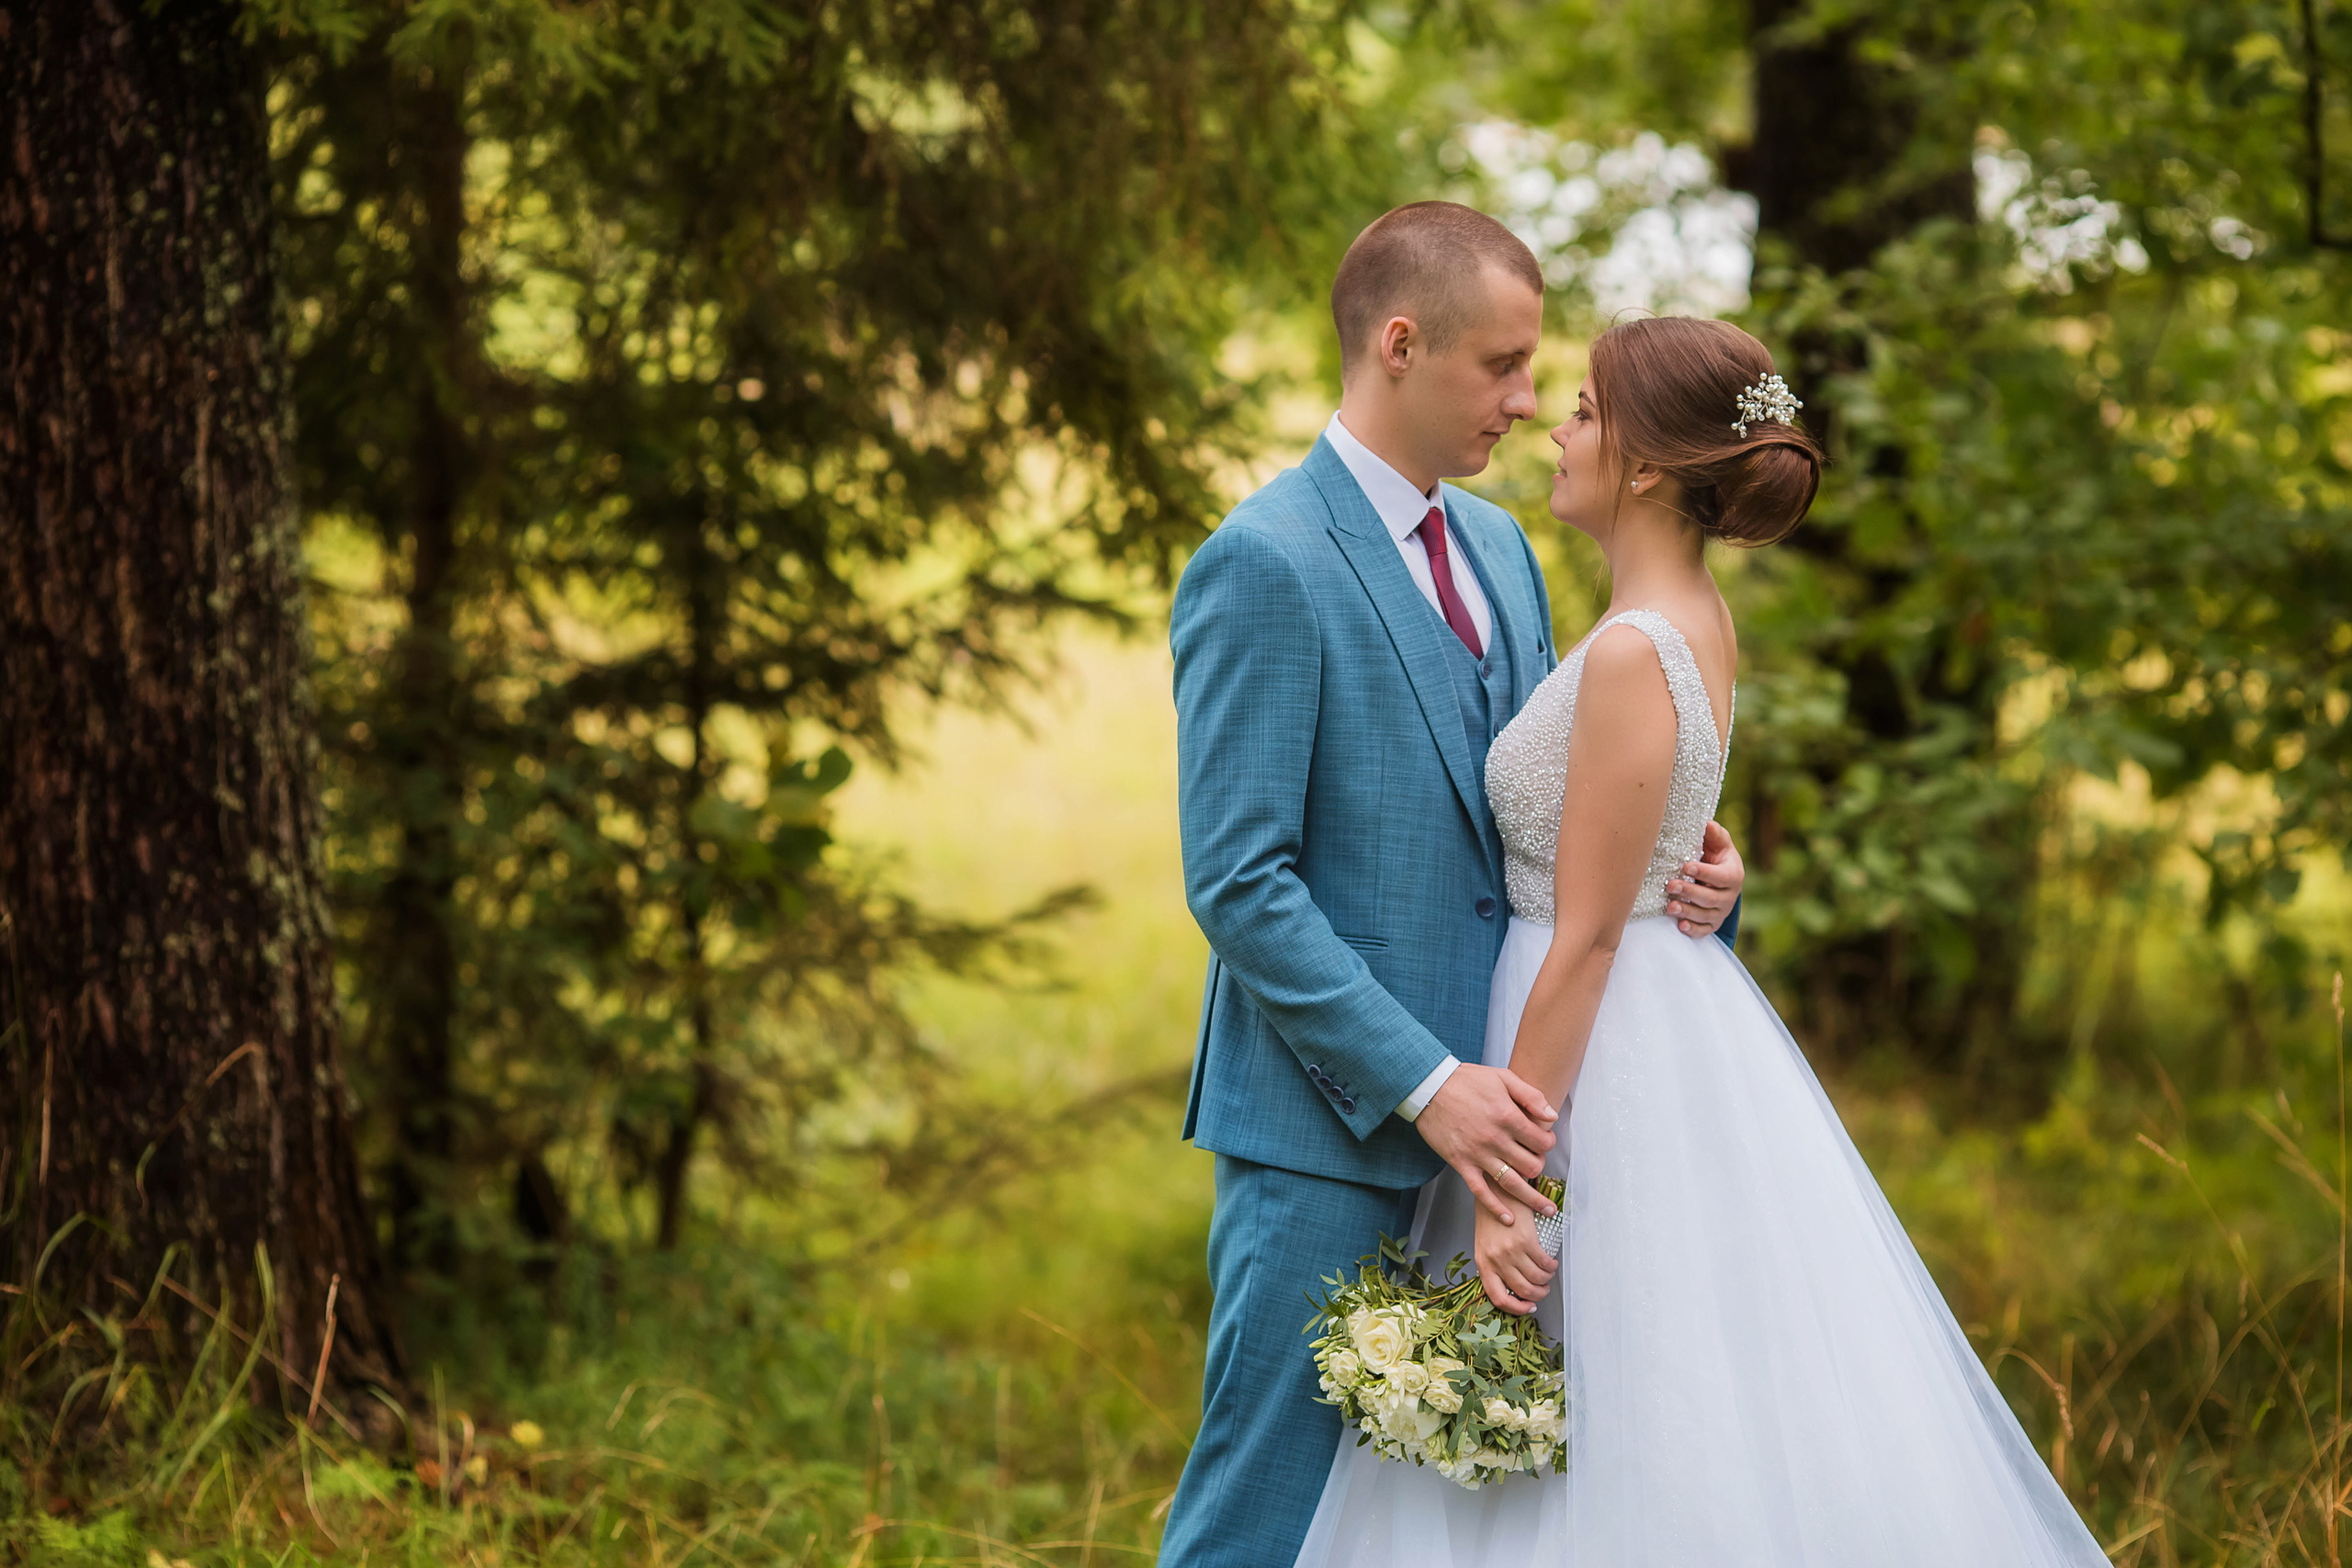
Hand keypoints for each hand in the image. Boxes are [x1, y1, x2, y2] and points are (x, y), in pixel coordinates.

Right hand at [1415, 1064, 1557, 1224]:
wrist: (1429, 1087)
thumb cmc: (1465, 1080)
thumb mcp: (1502, 1077)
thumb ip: (1530, 1095)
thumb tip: (1552, 1116)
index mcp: (1508, 1116)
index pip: (1541, 1141)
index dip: (1549, 1144)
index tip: (1545, 1142)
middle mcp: (1496, 1139)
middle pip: (1531, 1165)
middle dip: (1540, 1167)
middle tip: (1539, 1164)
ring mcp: (1478, 1154)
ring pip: (1512, 1183)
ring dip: (1532, 1199)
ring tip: (1547, 1210)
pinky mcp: (1461, 1163)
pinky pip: (1481, 1192)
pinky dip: (1496, 1208)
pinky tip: (1508, 1219)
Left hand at [1474, 1193, 1554, 1314]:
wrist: (1495, 1191)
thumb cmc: (1491, 1218)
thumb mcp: (1485, 1245)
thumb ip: (1494, 1265)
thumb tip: (1512, 1287)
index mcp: (1483, 1264)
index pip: (1498, 1298)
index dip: (1516, 1308)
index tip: (1528, 1307)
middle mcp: (1496, 1260)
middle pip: (1523, 1290)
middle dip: (1538, 1294)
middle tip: (1543, 1289)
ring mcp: (1511, 1251)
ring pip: (1537, 1278)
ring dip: (1547, 1280)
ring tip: (1548, 1273)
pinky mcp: (1526, 1240)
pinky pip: (1544, 1262)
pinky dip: (1551, 1266)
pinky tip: (1551, 1262)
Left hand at [1665, 819, 1743, 936]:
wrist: (1720, 878)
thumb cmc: (1716, 856)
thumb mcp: (1718, 843)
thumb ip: (1714, 834)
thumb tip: (1705, 823)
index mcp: (1733, 874)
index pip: (1721, 876)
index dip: (1704, 872)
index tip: (1685, 867)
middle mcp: (1729, 896)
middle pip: (1711, 898)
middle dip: (1690, 892)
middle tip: (1671, 885)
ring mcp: (1721, 912)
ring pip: (1705, 915)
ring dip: (1687, 911)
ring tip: (1670, 906)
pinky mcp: (1712, 924)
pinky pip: (1704, 930)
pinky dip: (1693, 930)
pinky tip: (1680, 925)